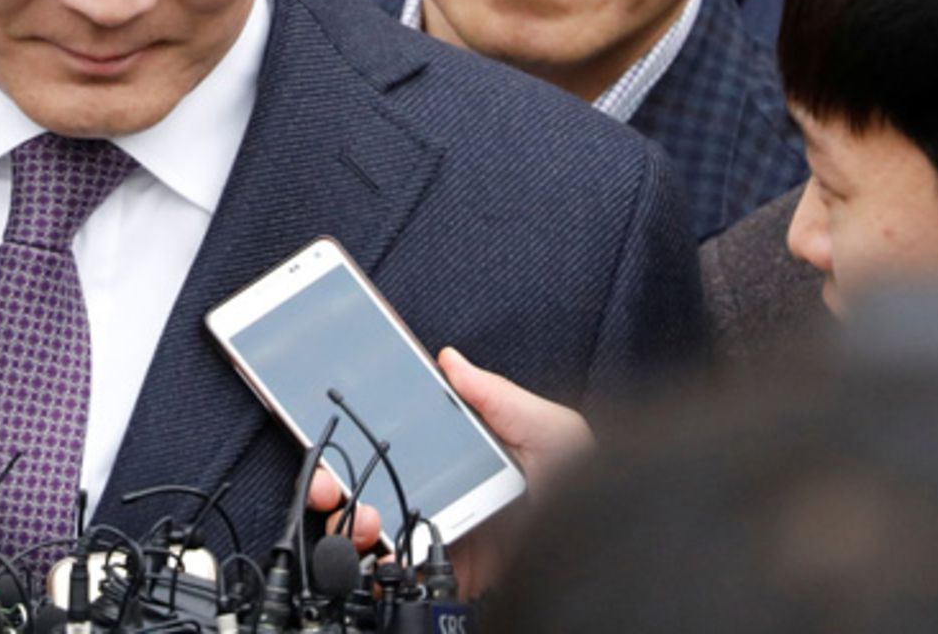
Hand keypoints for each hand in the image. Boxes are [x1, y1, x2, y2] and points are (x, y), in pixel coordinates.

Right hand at [303, 348, 595, 598]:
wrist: (608, 548)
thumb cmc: (590, 488)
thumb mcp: (551, 431)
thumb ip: (498, 397)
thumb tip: (450, 360)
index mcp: (465, 457)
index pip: (401, 440)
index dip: (361, 434)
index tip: (334, 426)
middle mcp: (447, 496)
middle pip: (374, 485)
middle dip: (336, 481)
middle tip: (328, 483)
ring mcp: (445, 539)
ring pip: (376, 530)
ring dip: (350, 522)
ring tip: (360, 518)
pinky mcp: (452, 577)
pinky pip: (403, 576)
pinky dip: (378, 570)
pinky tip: (379, 555)